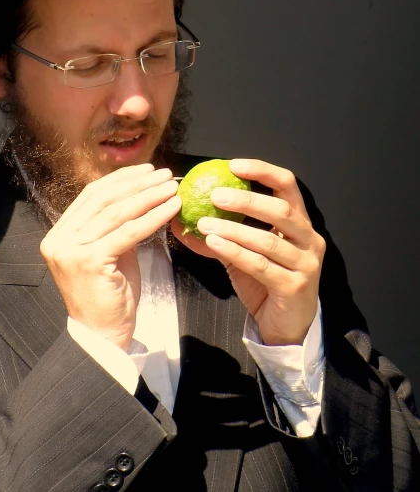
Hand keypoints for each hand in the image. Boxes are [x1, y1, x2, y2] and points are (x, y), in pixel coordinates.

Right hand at [41, 163, 180, 350]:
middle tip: (164, 174)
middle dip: (137, 183)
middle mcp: (59, 239)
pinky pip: (127, 233)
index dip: (121, 179)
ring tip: (171, 187)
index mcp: (60, 233)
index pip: (92, 195)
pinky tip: (171, 208)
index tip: (146, 169)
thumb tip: (142, 194)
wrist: (102, 338)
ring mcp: (71, 251)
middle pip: (103, 199)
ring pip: (116, 213)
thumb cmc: (109, 296)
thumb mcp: (109, 252)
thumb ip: (116, 225)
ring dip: (148, 196)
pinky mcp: (90, 262)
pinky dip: (152, 217)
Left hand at [171, 159, 324, 345]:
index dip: (262, 171)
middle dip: (246, 200)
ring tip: (205, 223)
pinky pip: (261, 265)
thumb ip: (220, 233)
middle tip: (215, 195)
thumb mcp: (242, 253)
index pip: (287, 185)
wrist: (285, 327)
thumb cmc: (265, 284)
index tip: (233, 165)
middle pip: (280, 210)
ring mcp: (306, 263)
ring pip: (267, 240)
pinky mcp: (295, 286)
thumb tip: (182, 217)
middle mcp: (309, 239)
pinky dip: (235, 252)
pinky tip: (213, 244)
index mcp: (299, 223)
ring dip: (233, 229)